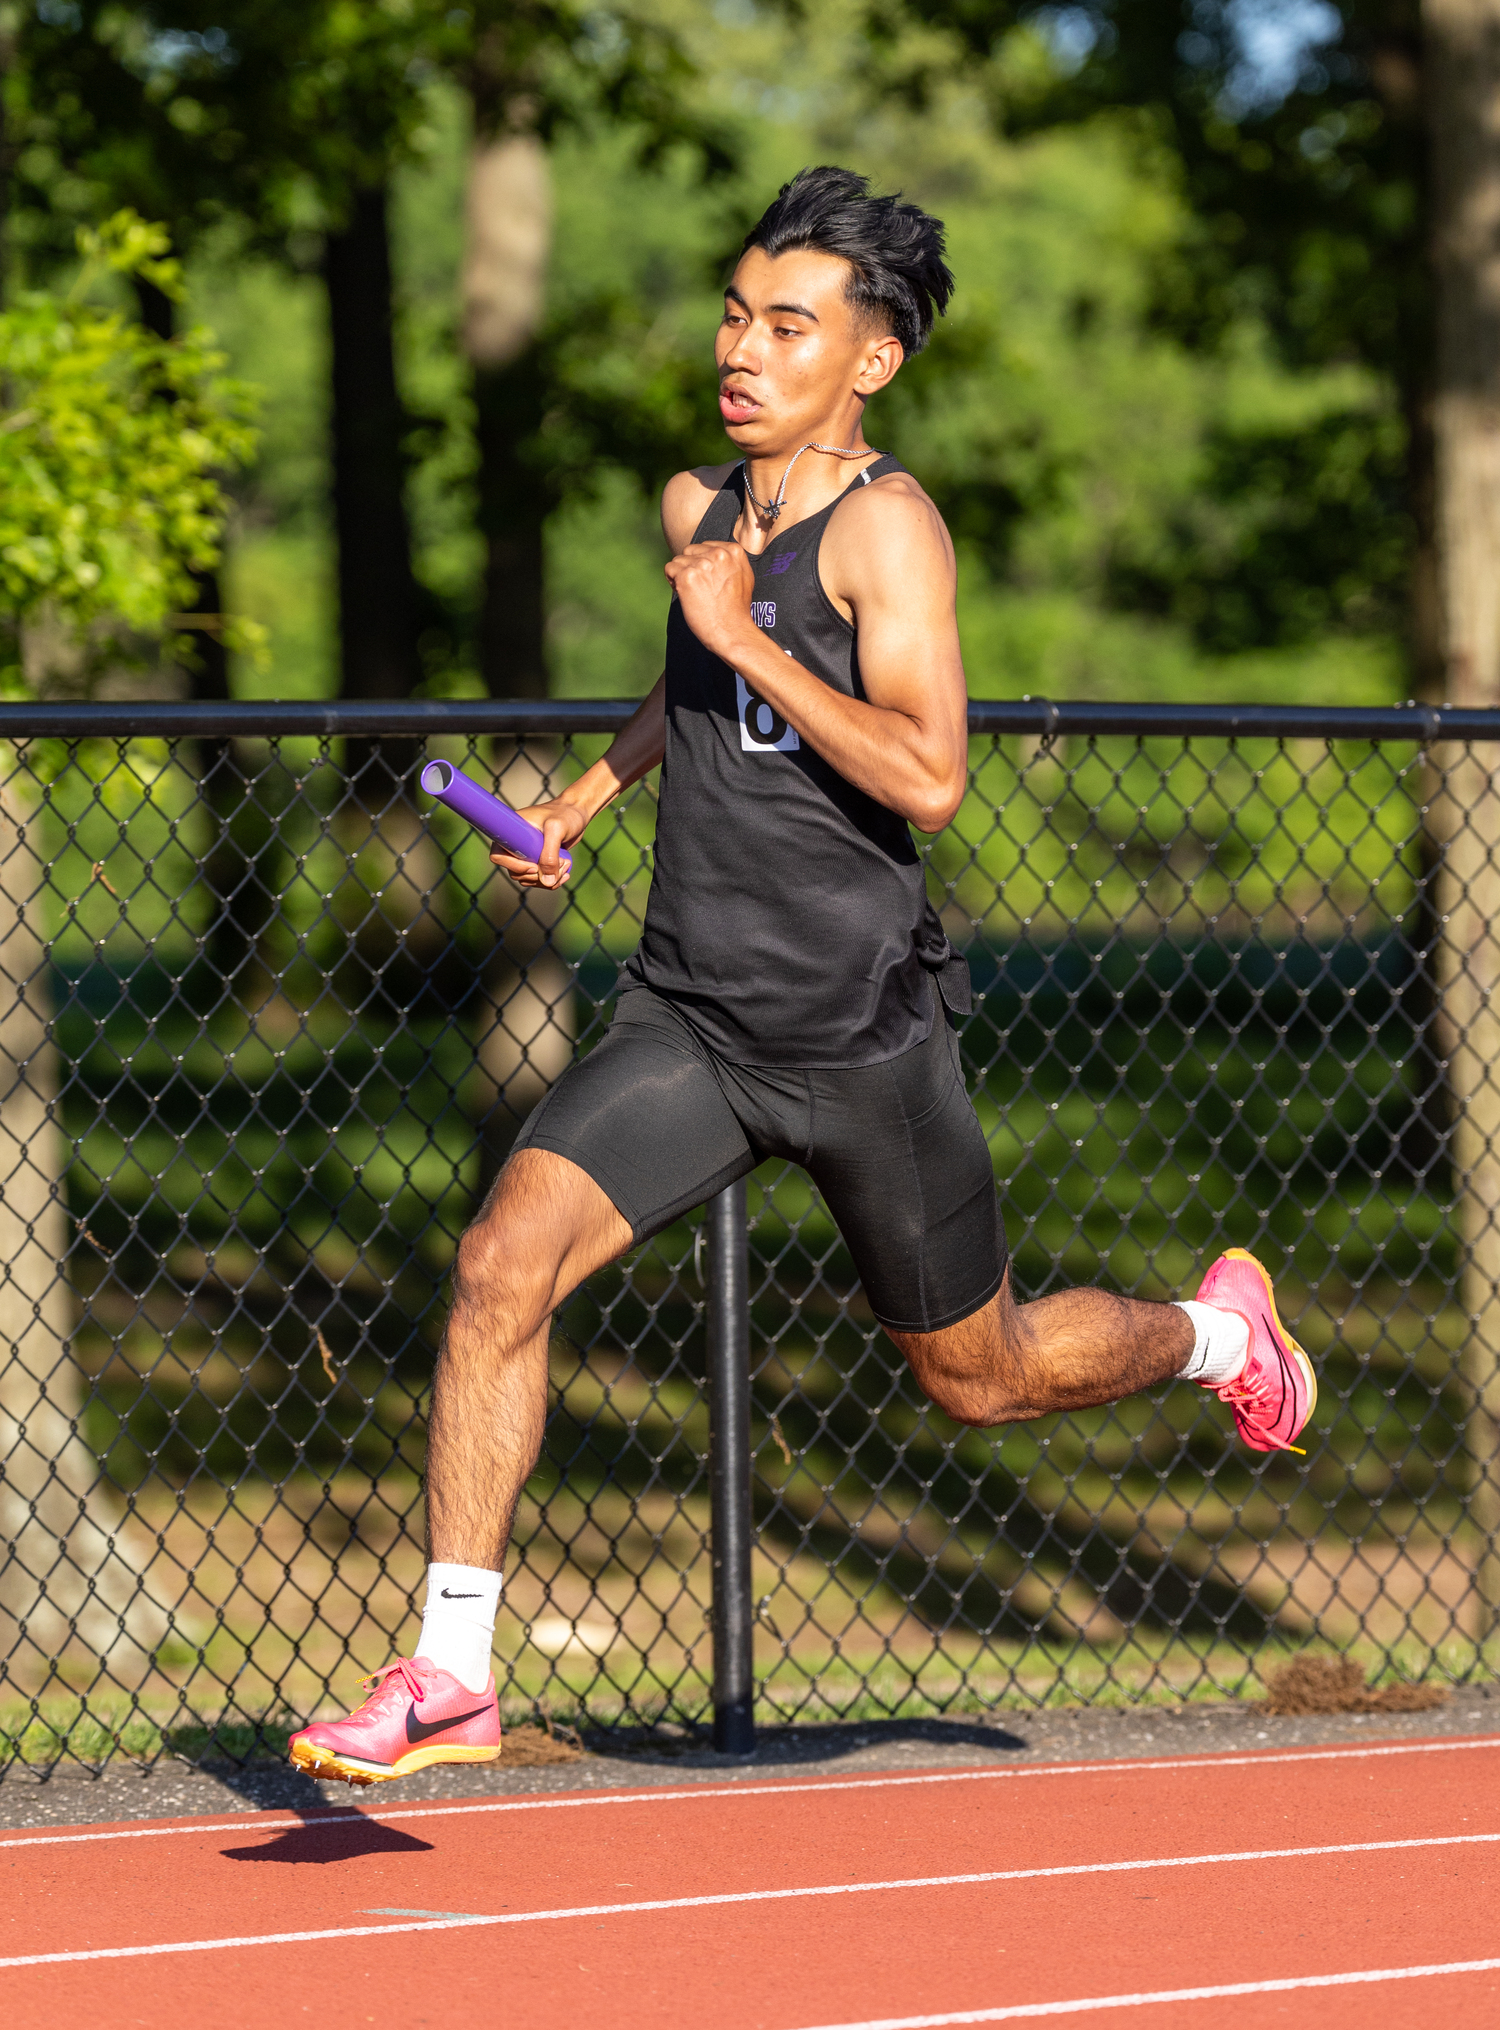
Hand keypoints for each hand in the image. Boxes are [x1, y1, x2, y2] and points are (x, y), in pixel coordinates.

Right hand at [489, 796, 587, 889]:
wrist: (577, 812)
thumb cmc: (564, 814)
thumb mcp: (556, 830)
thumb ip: (550, 855)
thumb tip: (546, 881)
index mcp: (511, 831)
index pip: (499, 856)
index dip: (514, 866)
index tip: (535, 867)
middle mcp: (516, 844)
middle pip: (515, 872)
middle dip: (538, 875)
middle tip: (560, 863)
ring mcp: (527, 854)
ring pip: (528, 879)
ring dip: (548, 879)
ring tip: (565, 864)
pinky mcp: (538, 860)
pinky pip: (539, 880)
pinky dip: (552, 881)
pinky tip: (566, 872)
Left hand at [664, 539, 756, 658]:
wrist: (732, 631)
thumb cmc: (737, 610)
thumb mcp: (744, 577)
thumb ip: (731, 561)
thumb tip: (716, 554)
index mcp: (733, 551)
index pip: (705, 546)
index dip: (702, 563)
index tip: (707, 579)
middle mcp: (718, 554)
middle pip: (690, 551)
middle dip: (690, 567)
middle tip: (699, 588)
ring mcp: (701, 564)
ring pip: (678, 560)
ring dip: (681, 575)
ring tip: (693, 593)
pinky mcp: (687, 576)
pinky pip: (669, 569)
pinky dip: (672, 581)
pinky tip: (684, 594)